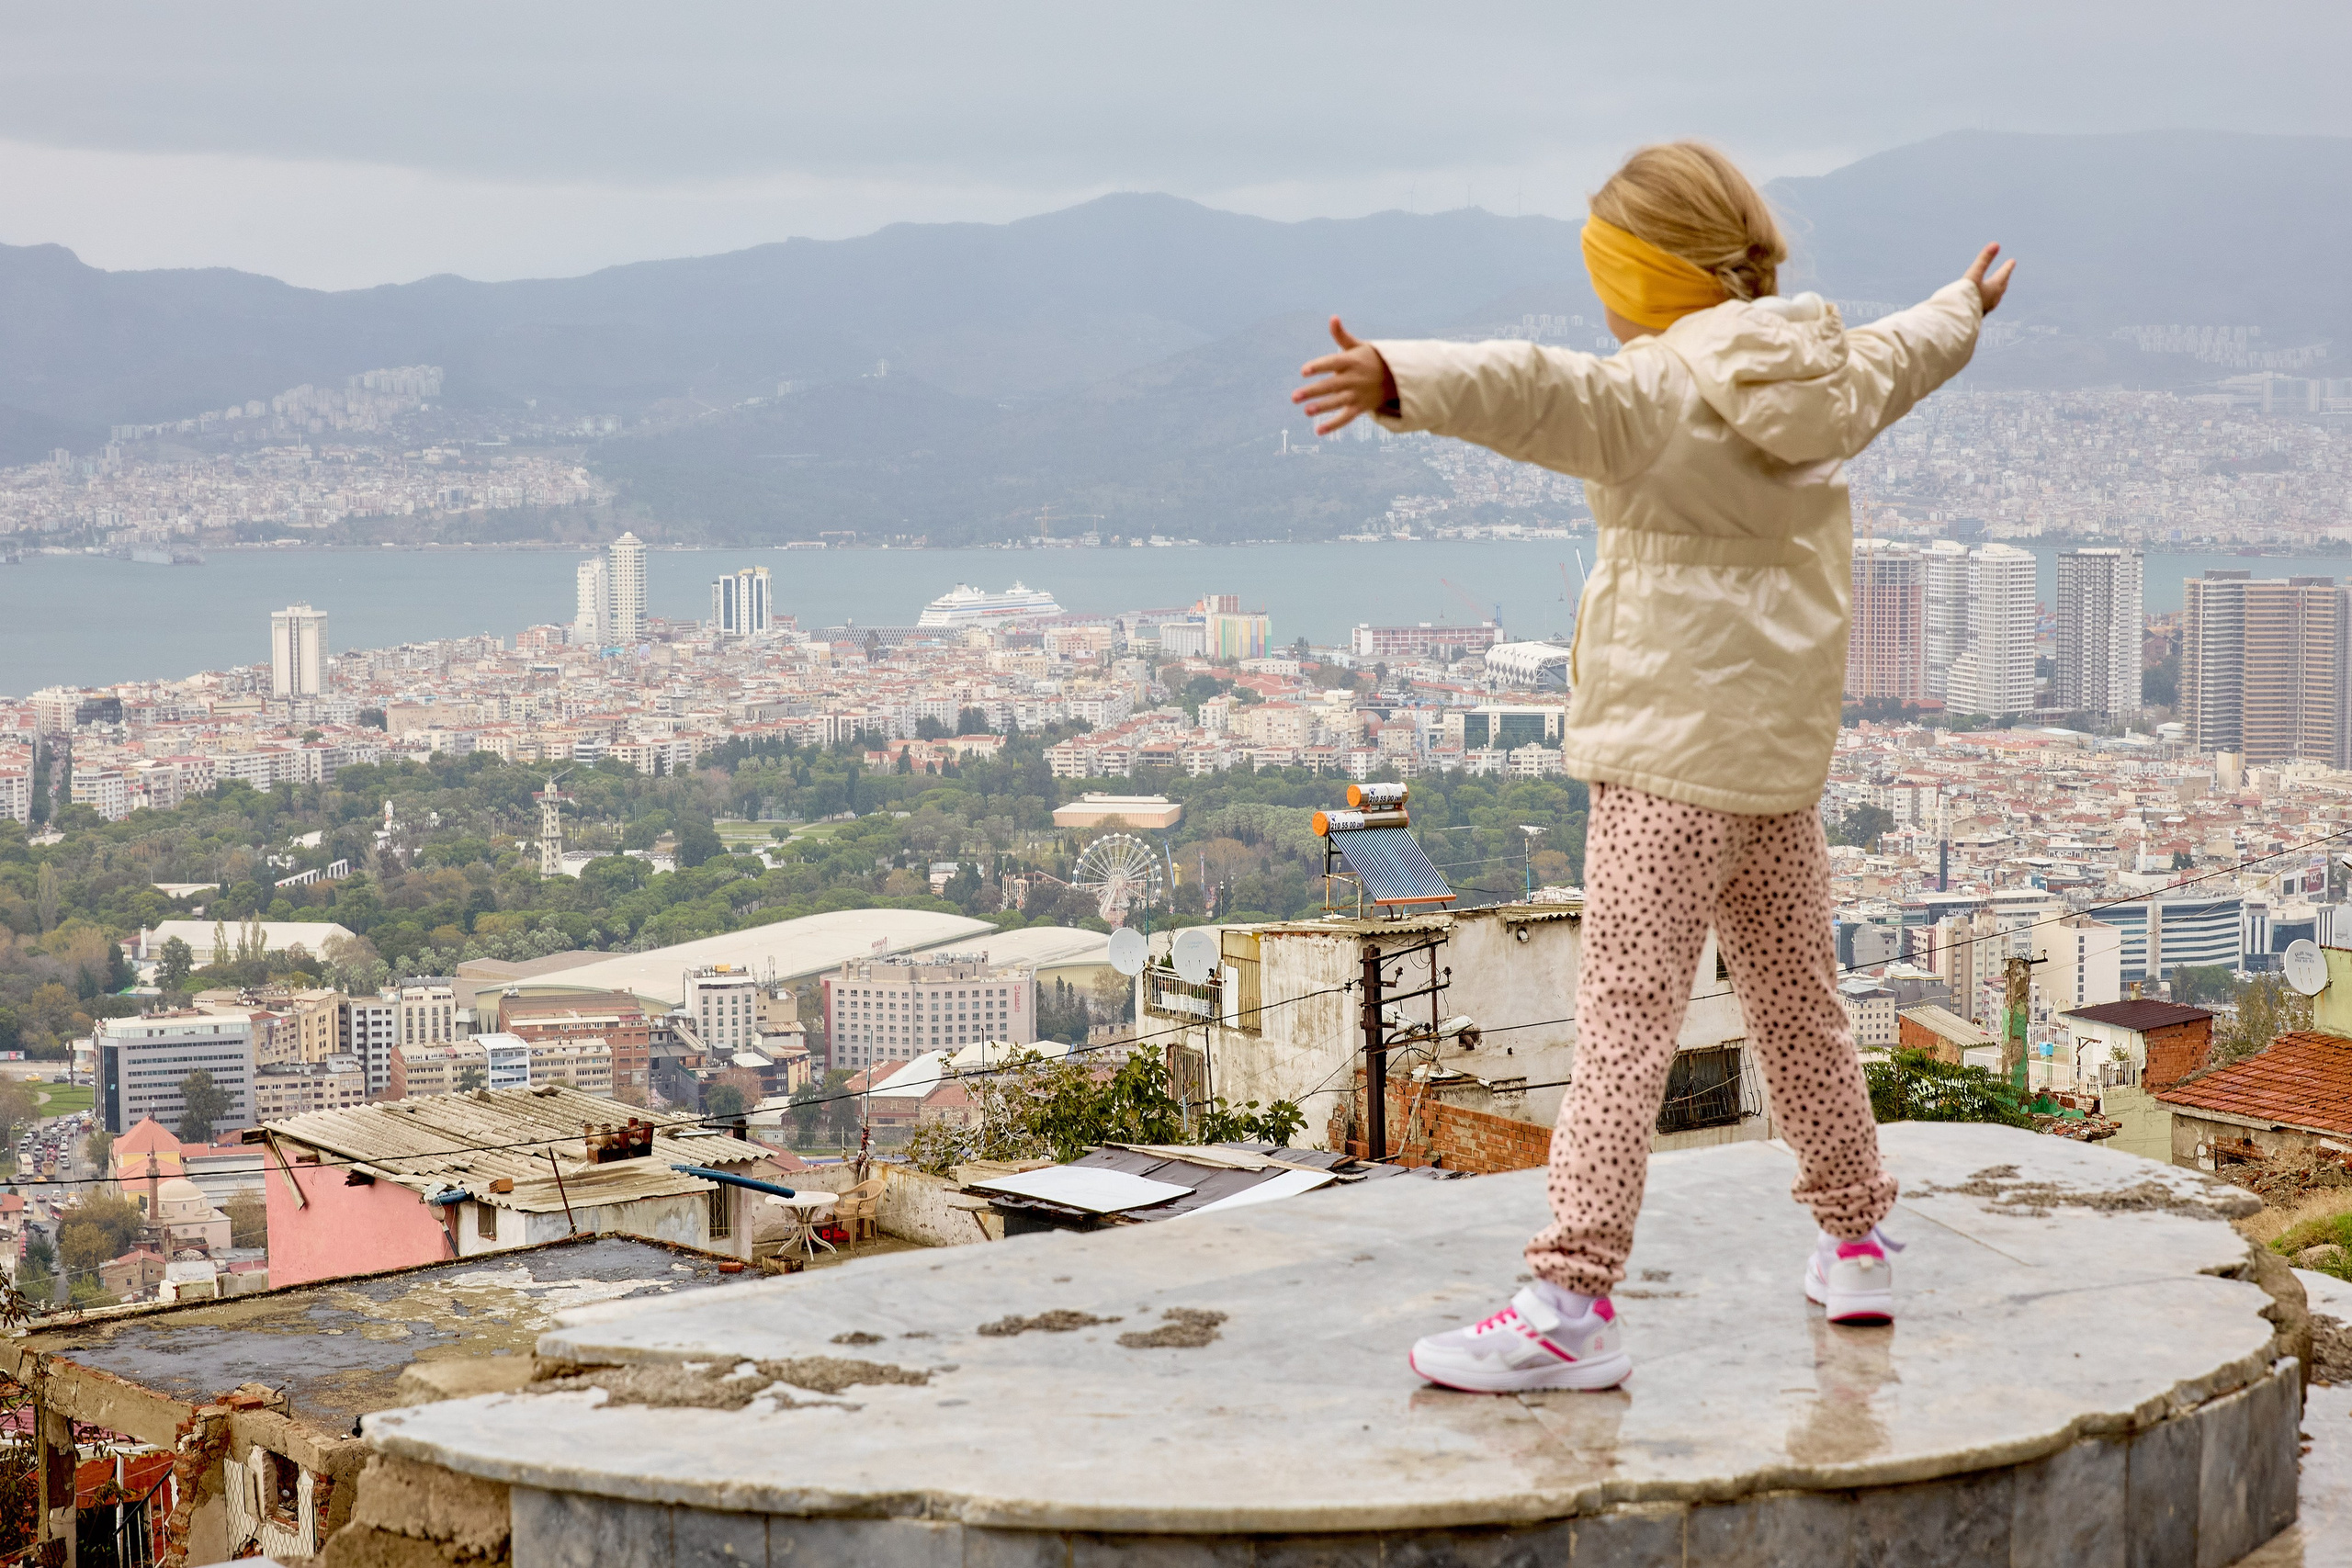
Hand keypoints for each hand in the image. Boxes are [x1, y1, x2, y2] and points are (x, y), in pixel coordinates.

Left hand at [1292, 316, 1396, 435]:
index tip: (1303, 371)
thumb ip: (1341, 336)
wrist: (1395, 377)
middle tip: (1294, 397)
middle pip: (1331, 386)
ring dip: (1322, 408)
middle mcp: (1354, 379)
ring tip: (1306, 411)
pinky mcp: (1360, 407)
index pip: (1332, 363)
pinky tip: (1318, 431)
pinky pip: (1346, 418)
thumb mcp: (1358, 346)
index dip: (1318, 366)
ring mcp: (1357, 394)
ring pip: (1337, 402)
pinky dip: (1333, 425)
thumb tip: (1332, 317)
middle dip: (1313, 391)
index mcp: (1351, 361)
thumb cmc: (1370, 359)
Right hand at [1965, 243, 2015, 314]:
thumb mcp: (1974, 274)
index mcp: (1993, 288)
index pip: (2003, 275)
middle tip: (2007, 275)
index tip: (2012, 261)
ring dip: (1998, 292)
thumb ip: (1984, 259)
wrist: (1955, 318)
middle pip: (2001, 287)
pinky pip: (1987, 306)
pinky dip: (1989, 301)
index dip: (2007, 267)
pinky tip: (1984, 305)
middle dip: (2004, 279)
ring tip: (1997, 290)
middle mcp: (1992, 298)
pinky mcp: (1978, 316)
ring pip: (1996, 298)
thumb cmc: (1965, 295)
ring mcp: (1986, 308)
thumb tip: (1996, 243)